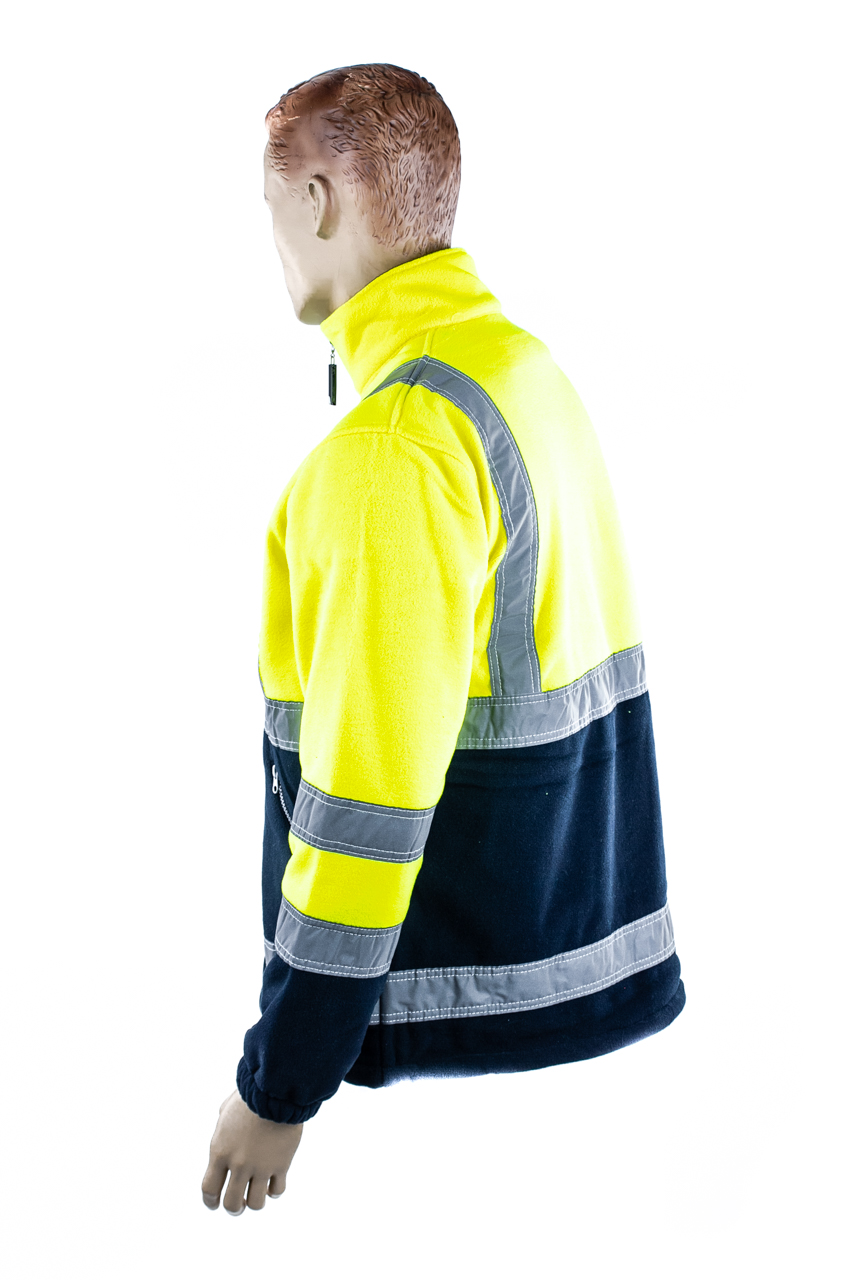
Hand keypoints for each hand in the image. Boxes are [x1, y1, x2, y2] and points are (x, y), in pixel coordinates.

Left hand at [201, 1089, 302, 1213]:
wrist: (276, 1090)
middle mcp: (239, 1164)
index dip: (210, 1202)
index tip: (214, 1204)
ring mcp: (261, 1166)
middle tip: (239, 1204)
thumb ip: (222, 1133)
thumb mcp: (225, 1113)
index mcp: (220, 1152)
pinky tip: (274, 1181)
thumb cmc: (249, 1096)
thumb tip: (224, 1141)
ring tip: (258, 1193)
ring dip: (255, 1201)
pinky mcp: (281, 1165)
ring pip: (256, 1204)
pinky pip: (277, 1191)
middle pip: (231, 1203)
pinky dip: (274, 1190)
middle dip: (234, 1208)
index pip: (209, 1190)